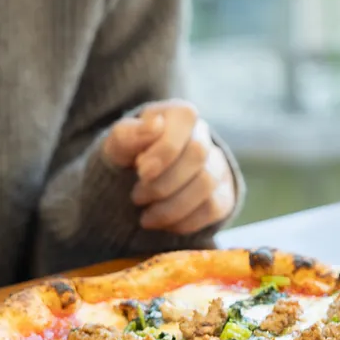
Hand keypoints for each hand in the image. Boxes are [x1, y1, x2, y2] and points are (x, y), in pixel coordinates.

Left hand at [103, 101, 236, 233]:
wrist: (134, 186)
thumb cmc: (126, 158)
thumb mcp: (116, 146)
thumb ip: (128, 134)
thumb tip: (155, 124)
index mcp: (178, 115)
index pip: (184, 123)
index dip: (164, 150)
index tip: (140, 171)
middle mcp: (202, 136)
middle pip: (197, 155)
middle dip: (163, 183)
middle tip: (136, 197)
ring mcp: (217, 166)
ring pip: (206, 184)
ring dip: (171, 207)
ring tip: (145, 216)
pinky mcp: (223, 194)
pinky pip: (214, 208)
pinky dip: (184, 222)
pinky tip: (163, 224)